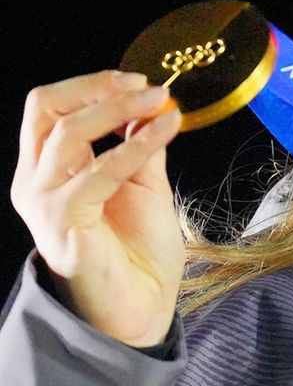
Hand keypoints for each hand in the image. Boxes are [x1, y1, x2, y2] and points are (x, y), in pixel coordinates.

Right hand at [10, 70, 184, 345]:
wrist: (141, 306)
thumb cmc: (138, 249)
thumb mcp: (142, 182)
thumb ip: (139, 144)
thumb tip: (150, 102)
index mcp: (46, 168)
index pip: (48, 107)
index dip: (90, 85)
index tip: (140, 80)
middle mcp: (34, 181)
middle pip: (46, 110)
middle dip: (97, 89)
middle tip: (148, 87)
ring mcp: (43, 202)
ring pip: (68, 134)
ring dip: (120, 111)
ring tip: (162, 105)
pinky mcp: (63, 223)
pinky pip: (98, 172)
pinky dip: (135, 145)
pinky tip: (164, 131)